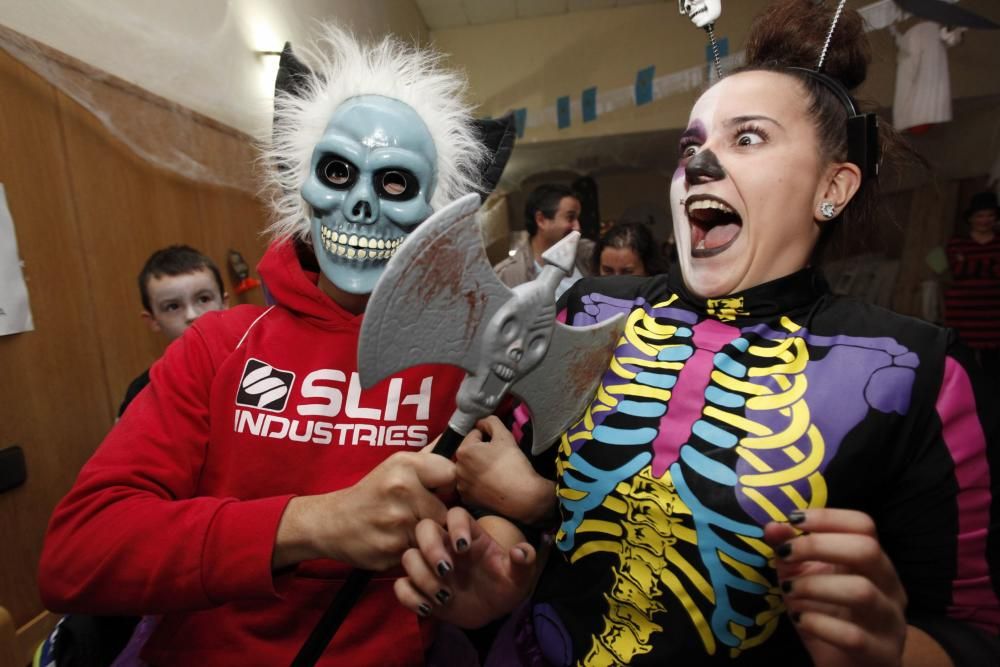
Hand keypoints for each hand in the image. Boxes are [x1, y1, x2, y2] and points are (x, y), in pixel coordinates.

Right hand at [274, 451, 454, 570]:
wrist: (332, 522)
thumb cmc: (372, 492)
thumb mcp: (396, 465)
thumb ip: (431, 457)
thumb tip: (466, 436)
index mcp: (405, 464)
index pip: (452, 474)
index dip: (447, 486)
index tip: (436, 491)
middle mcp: (402, 489)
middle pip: (447, 509)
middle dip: (438, 515)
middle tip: (419, 515)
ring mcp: (397, 522)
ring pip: (436, 534)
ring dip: (429, 536)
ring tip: (409, 529)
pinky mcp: (393, 550)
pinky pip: (421, 552)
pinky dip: (415, 551)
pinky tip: (399, 542)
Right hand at [394, 507, 537, 627]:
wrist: (492, 611)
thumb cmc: (505, 584)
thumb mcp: (519, 576)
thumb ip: (524, 561)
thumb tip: (521, 552)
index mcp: (469, 534)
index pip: (455, 514)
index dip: (456, 526)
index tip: (464, 548)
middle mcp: (445, 545)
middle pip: (424, 528)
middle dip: (431, 548)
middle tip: (447, 571)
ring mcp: (429, 566)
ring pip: (408, 556)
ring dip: (422, 576)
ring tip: (444, 596)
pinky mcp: (419, 588)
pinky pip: (400, 586)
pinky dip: (409, 597)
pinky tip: (429, 609)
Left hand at [455, 416, 555, 523]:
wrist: (522, 497)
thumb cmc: (513, 463)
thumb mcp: (504, 435)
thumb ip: (491, 422)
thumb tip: (481, 422)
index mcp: (463, 451)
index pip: (474, 434)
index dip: (488, 437)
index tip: (499, 445)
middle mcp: (457, 469)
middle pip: (469, 452)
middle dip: (480, 452)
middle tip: (498, 458)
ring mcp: (461, 486)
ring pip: (469, 468)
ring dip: (478, 467)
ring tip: (495, 471)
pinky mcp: (467, 499)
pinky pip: (471, 484)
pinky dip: (478, 482)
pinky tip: (491, 484)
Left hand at [764, 509, 907, 666]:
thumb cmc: (829, 616)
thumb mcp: (805, 579)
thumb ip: (789, 551)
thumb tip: (772, 526)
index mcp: (875, 563)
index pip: (864, 525)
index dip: (828, 517)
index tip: (793, 520)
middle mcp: (890, 587)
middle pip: (867, 550)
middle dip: (819, 546)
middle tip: (786, 554)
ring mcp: (890, 622)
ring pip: (862, 591)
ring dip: (815, 586)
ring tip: (789, 591)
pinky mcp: (881, 655)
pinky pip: (852, 636)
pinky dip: (819, 623)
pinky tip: (800, 620)